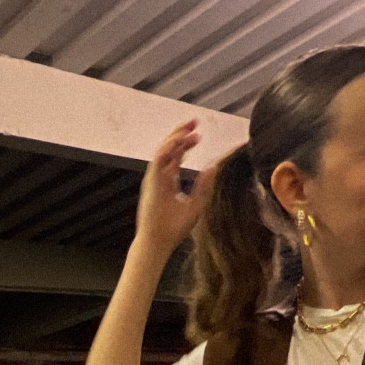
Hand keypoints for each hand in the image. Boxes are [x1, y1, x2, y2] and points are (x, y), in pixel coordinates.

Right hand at [134, 121, 208, 262]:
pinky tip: (179, 139)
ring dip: (175, 137)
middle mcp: (160, 177)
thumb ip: (203, 185)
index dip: (186, 144)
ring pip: (163, 150)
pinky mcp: (151, 182)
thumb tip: (213, 167)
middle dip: (180, 134)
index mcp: (168, 182)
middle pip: (169, 149)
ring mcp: (154, 178)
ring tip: (188, 127)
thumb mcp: (196, 204)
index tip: (199, 136)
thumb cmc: (174, 229)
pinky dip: (168, 148)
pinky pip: (158, 159)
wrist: (160, 242)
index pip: (175, 157)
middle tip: (194, 122)